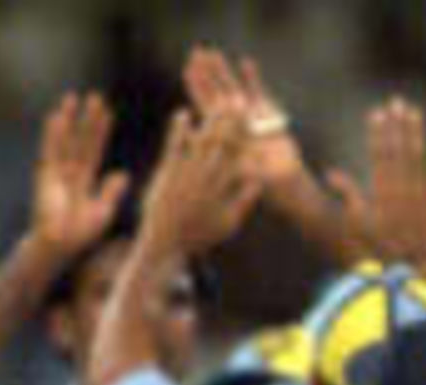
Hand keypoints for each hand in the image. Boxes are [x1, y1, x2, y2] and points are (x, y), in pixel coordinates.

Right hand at [30, 93, 129, 263]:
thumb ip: (111, 192)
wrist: (59, 245)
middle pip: (81, 139)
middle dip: (88, 119)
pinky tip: (56, 117)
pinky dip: (53, 134)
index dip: (101, 131)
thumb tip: (124, 173)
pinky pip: (50, 150)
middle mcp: (71, 170)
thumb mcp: (103, 212)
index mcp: (86, 178)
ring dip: (69, 119)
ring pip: (65, 140)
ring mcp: (57, 170)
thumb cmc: (80, 234)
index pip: (95, 149)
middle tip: (95, 96)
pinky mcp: (45, 175)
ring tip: (72, 97)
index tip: (108, 112)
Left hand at [140, 108, 260, 259]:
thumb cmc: (199, 236)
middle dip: (231, 122)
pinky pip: (175, 147)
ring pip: (202, 143)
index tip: (254, 121)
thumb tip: (259, 181)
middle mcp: (207, 180)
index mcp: (222, 191)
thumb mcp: (228, 223)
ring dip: (210, 121)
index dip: (246, 138)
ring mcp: (187, 176)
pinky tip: (183, 113)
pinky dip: (179, 130)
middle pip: (223, 145)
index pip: (238, 159)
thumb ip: (244, 201)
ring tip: (218, 101)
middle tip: (238, 100)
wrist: (167, 244)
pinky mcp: (168, 173)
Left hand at [183, 45, 306, 198]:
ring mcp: (250, 115)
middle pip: (216, 93)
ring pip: (234, 88)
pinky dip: (253, 78)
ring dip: (224, 70)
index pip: (206, 106)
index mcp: (222, 135)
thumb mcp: (239, 172)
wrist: (285, 184)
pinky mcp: (269, 113)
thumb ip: (223, 157)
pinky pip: (258, 91)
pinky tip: (247, 62)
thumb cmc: (261, 184)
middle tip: (196, 51)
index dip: (197, 88)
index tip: (187, 70)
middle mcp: (233, 122)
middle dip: (207, 73)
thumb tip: (209, 147)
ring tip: (213, 52)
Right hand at [326, 96, 425, 284]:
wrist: (410, 270)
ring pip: (418, 159)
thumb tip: (328, 173)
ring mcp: (420, 197)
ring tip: (414, 112)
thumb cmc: (381, 248)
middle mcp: (402, 191)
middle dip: (397, 124)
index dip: (378, 132)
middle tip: (397, 101)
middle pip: (399, 151)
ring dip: (416, 133)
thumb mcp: (358, 223)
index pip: (379, 155)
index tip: (377, 112)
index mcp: (382, 194)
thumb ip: (347, 194)